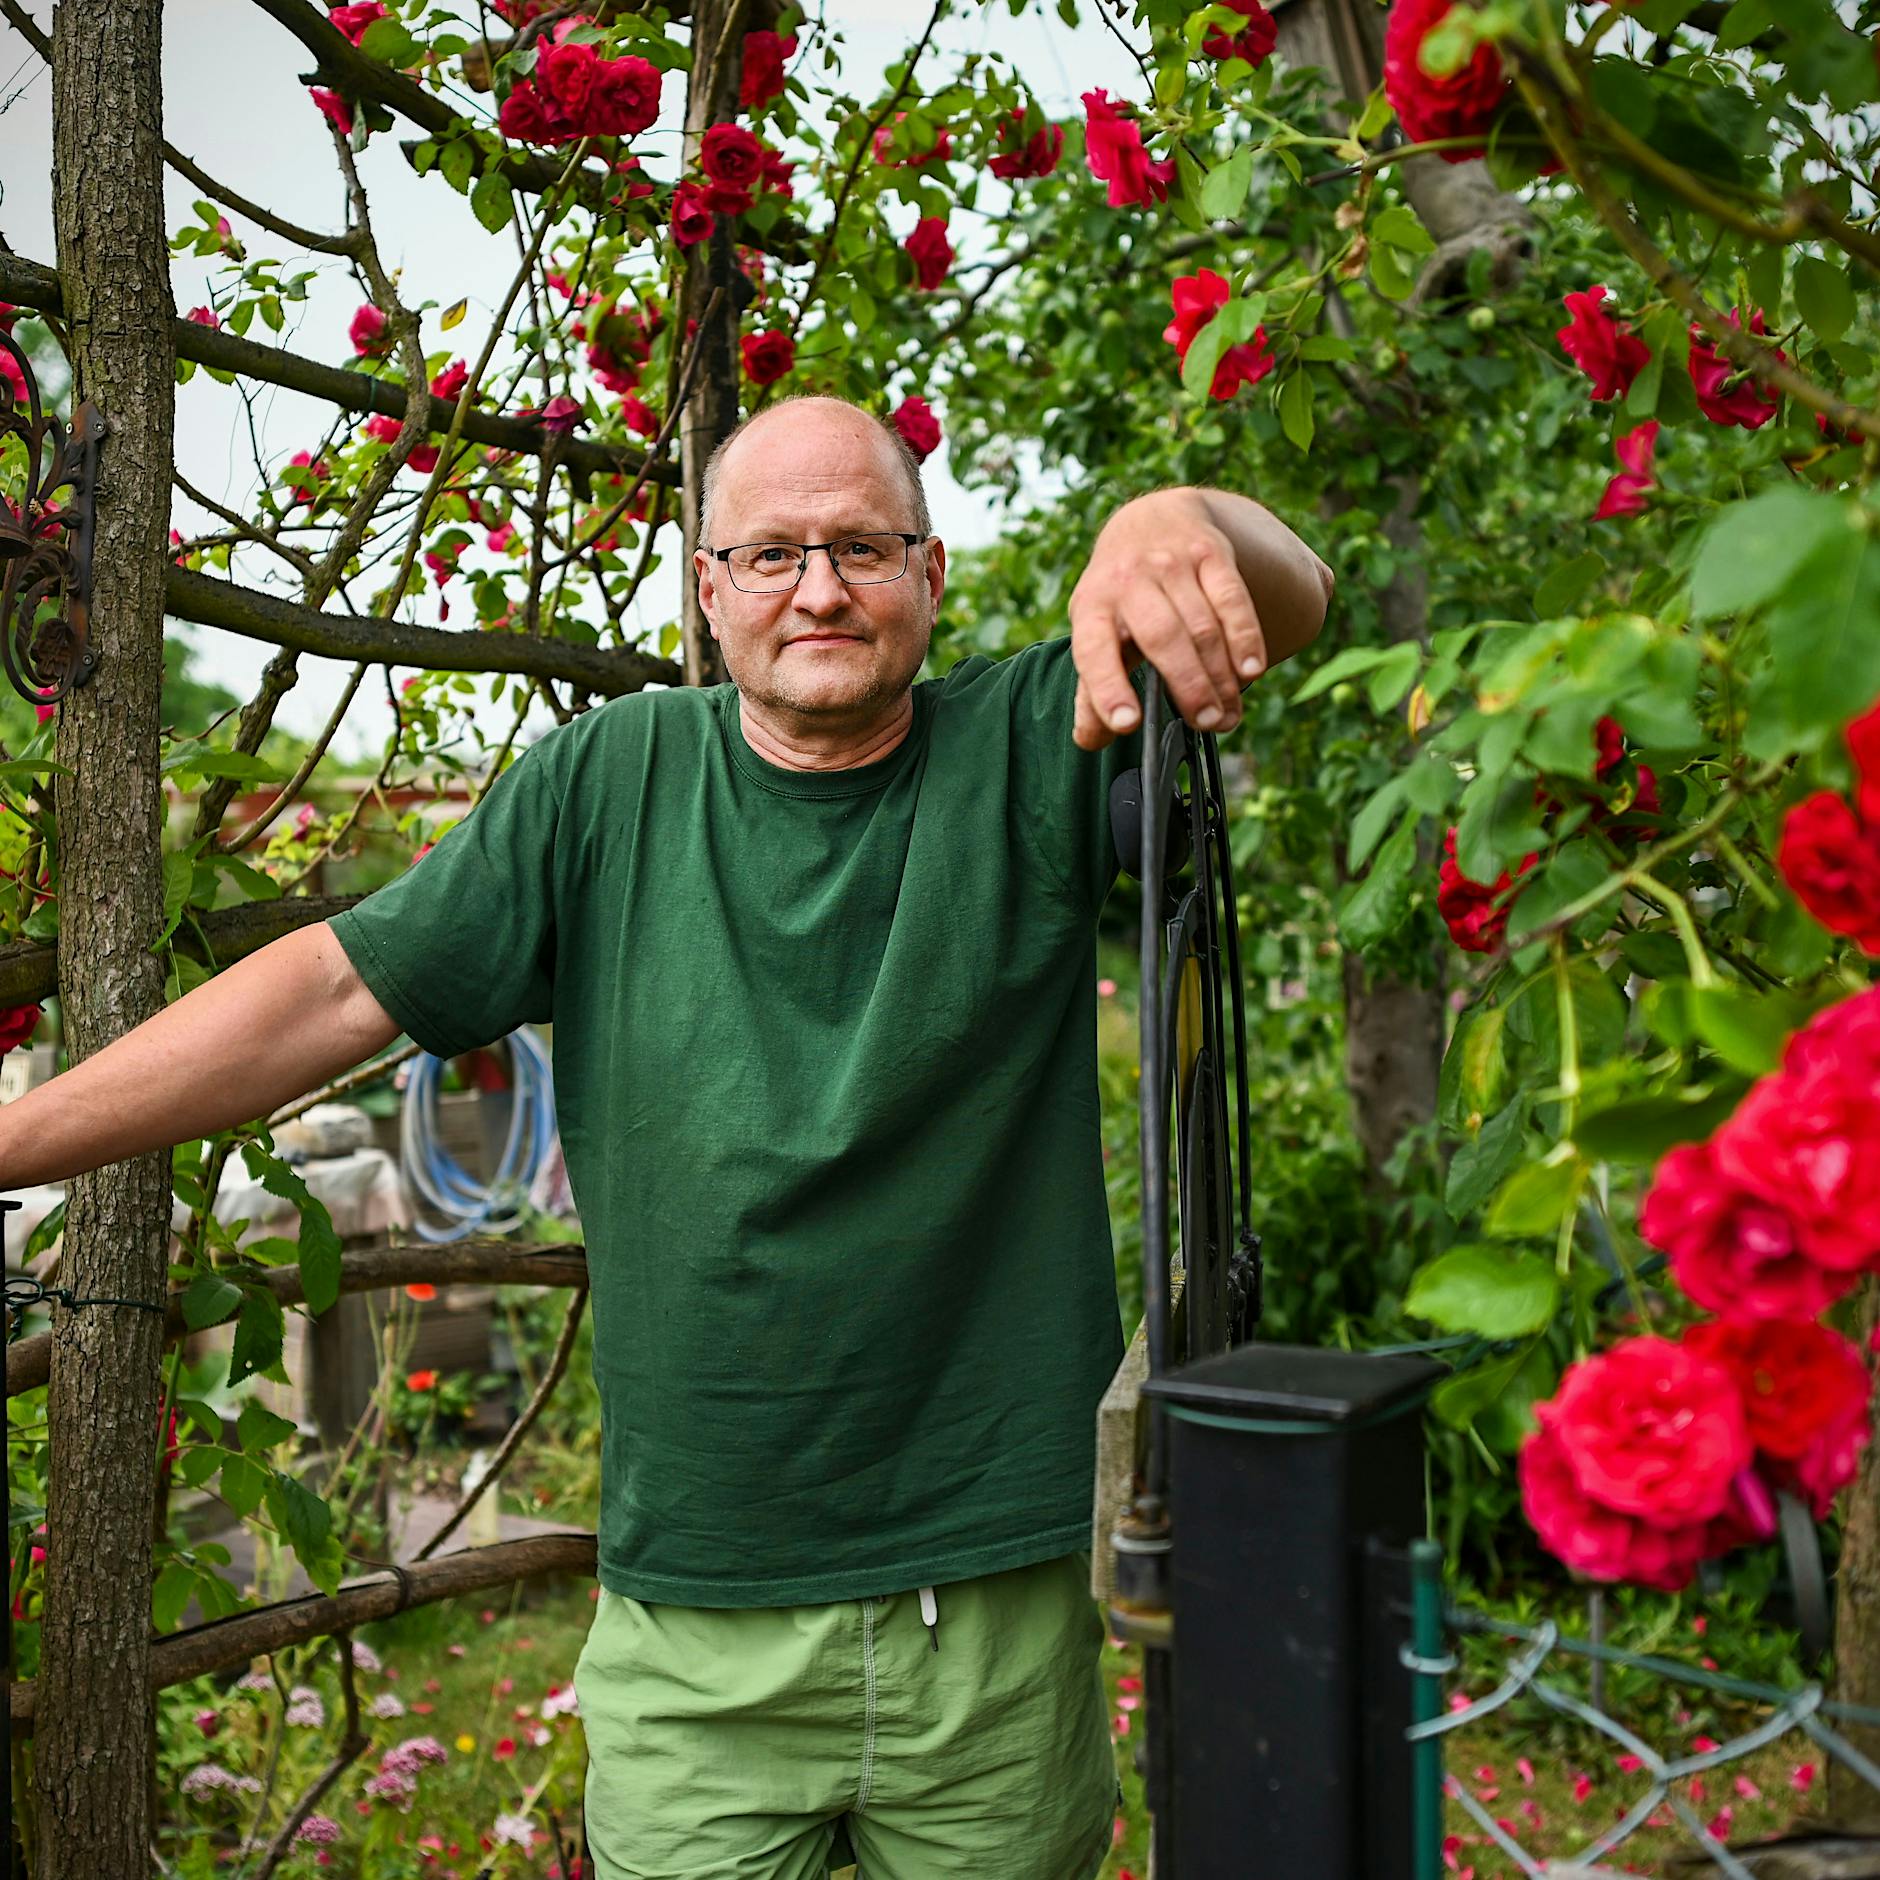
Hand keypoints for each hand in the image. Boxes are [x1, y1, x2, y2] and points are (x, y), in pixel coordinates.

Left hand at [1067, 489, 1266, 751]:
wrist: (1149, 519)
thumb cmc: (1120, 595)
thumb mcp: (1096, 632)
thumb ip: (1092, 689)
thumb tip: (1091, 740)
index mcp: (1092, 605)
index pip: (1094, 649)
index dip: (1109, 688)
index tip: (1127, 724)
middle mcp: (1128, 579)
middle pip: (1162, 638)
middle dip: (1188, 685)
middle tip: (1205, 722)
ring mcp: (1170, 563)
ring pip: (1201, 625)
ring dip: (1219, 675)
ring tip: (1228, 713)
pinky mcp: (1210, 553)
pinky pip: (1231, 599)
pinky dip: (1245, 637)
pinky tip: (1251, 670)